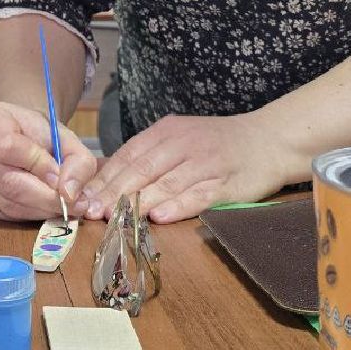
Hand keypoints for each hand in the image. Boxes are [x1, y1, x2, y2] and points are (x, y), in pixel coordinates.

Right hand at [0, 100, 97, 220]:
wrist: (17, 134)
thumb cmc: (37, 131)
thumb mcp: (63, 134)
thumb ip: (75, 159)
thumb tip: (70, 193)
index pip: (7, 147)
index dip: (36, 164)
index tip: (61, 175)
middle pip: (8, 181)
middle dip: (47, 197)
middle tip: (77, 203)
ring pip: (8, 203)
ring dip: (42, 209)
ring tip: (68, 207)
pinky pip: (6, 214)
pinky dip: (32, 214)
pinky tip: (47, 208)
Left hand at [76, 111, 288, 223]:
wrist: (269, 140)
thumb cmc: (217, 144)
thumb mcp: (180, 140)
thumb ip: (149, 157)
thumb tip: (107, 182)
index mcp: (166, 131)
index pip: (127, 155)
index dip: (103, 178)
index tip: (81, 197)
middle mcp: (183, 144)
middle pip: (141, 169)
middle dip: (111, 192)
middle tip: (90, 211)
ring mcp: (205, 162)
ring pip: (165, 183)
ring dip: (136, 202)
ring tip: (113, 217)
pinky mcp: (226, 183)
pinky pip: (198, 195)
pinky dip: (177, 207)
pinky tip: (158, 217)